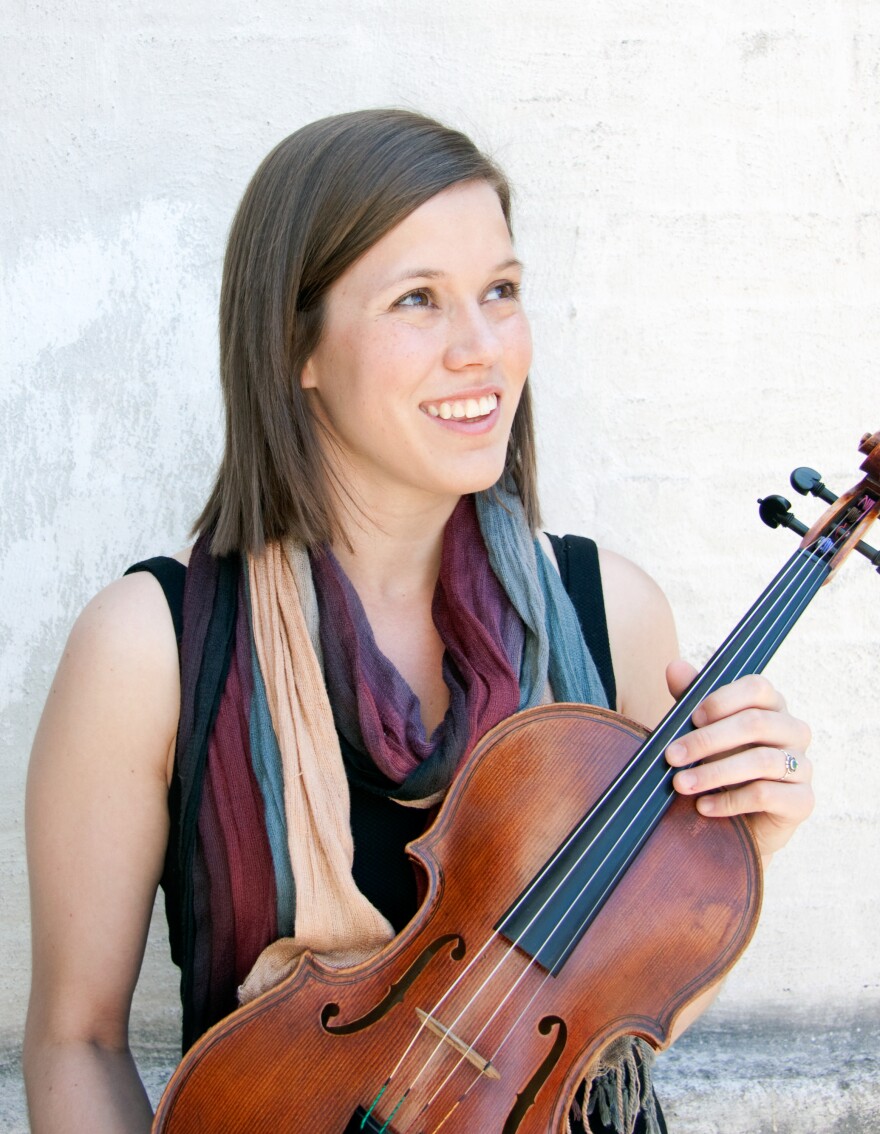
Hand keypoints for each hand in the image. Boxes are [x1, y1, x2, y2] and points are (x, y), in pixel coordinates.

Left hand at [663, 659, 813, 862]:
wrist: (739, 821)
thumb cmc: (720, 764)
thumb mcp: (702, 731)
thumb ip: (691, 699)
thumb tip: (674, 666)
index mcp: (772, 706)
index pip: (757, 687)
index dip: (723, 700)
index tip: (692, 718)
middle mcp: (793, 731)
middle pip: (755, 723)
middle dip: (708, 739)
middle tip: (672, 756)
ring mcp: (803, 766)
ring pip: (762, 760)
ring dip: (714, 772)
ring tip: (681, 784)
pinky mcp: (802, 800)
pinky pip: (766, 795)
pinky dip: (729, 801)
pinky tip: (703, 806)